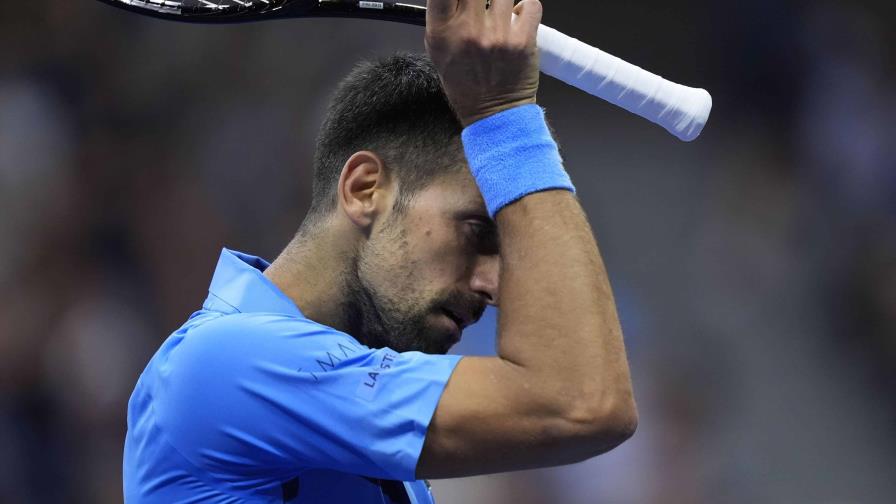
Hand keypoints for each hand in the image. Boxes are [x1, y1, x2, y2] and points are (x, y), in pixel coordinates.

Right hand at [425, 0, 542, 125]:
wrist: (494, 113)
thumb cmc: (466, 82)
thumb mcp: (439, 51)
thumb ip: (442, 16)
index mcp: (442, 32)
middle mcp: (468, 30)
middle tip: (483, 2)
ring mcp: (497, 34)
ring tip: (502, 9)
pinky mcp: (523, 40)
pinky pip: (530, 3)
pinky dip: (527, 5)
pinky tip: (519, 15)